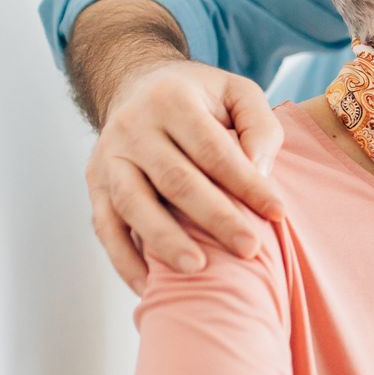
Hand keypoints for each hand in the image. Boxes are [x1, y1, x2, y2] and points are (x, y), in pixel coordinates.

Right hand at [86, 61, 286, 292]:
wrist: (135, 87)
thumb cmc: (199, 98)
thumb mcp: (236, 92)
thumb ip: (259, 126)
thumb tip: (260, 172)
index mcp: (172, 101)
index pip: (214, 150)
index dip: (247, 183)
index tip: (278, 213)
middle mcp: (133, 128)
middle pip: (175, 179)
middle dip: (214, 218)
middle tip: (249, 249)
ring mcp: (108, 158)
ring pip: (133, 204)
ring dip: (164, 241)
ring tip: (197, 270)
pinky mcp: (95, 185)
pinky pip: (105, 227)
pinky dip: (125, 260)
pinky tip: (151, 287)